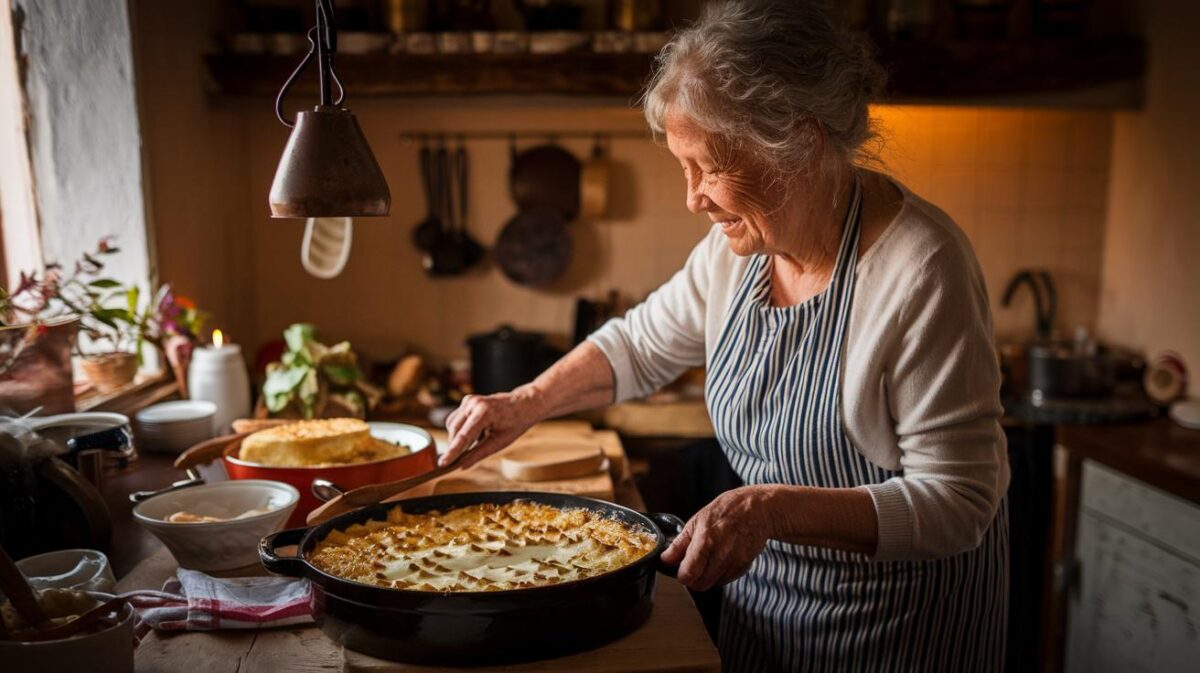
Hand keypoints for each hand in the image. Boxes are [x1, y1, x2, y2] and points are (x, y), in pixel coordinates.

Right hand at [440, 387, 542, 468]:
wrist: (523, 404)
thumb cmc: (515, 423)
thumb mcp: (500, 442)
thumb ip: (479, 453)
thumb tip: (462, 466)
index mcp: (485, 412)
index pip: (464, 436)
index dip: (452, 452)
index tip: (442, 463)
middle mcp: (474, 403)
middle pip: (455, 431)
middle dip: (456, 446)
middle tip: (463, 458)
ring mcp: (469, 400)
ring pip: (452, 425)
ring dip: (459, 437)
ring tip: (480, 438)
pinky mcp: (466, 400)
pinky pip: (456, 420)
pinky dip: (462, 429)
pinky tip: (478, 430)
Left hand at [660, 486, 776, 590]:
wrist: (758, 510)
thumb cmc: (727, 510)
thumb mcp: (697, 521)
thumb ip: (680, 544)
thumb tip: (665, 559)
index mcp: (705, 543)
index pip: (687, 576)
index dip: (681, 575)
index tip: (680, 568)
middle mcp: (720, 557)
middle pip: (699, 585)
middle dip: (693, 578)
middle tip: (693, 564)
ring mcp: (733, 564)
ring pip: (713, 584)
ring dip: (707, 576)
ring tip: (709, 557)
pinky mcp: (743, 567)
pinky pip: (726, 579)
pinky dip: (720, 573)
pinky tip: (721, 557)